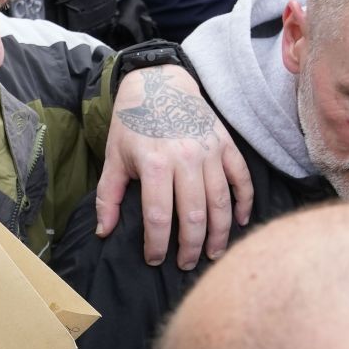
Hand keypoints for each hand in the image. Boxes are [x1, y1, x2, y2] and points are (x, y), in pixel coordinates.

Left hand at [97, 65, 251, 269]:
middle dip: (190, 247)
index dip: (157, 245)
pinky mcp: (227, 145)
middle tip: (186, 264)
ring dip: (219, 234)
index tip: (155, 260)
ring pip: (221, 203)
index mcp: (155, 164)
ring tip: (213, 255)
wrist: (159, 83)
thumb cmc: (132, 124)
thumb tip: (103, 232)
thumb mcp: (113, 158)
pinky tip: (240, 223)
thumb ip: (107, 197)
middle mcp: (186, 160)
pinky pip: (242, 180)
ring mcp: (210, 152)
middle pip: (194, 216)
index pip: (159, 217)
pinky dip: (245, 203)